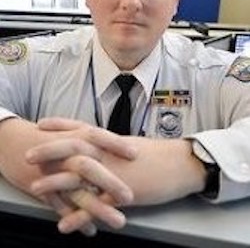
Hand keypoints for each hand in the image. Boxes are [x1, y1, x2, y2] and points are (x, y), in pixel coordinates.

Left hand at [30, 118, 206, 234]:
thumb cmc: (157, 155)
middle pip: (75, 148)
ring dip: (57, 183)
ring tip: (36, 189)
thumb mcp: (130, 147)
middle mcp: (109, 153)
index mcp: (111, 141)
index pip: (81, 128)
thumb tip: (98, 148)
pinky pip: (98, 205)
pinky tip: (64, 223)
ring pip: (81, 176)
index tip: (41, 123)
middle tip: (28, 154)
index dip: (60, 125)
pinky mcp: (124, 193)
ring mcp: (115, 173)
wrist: (181, 164)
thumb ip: (111, 147)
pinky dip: (80, 215)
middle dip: (50, 149)